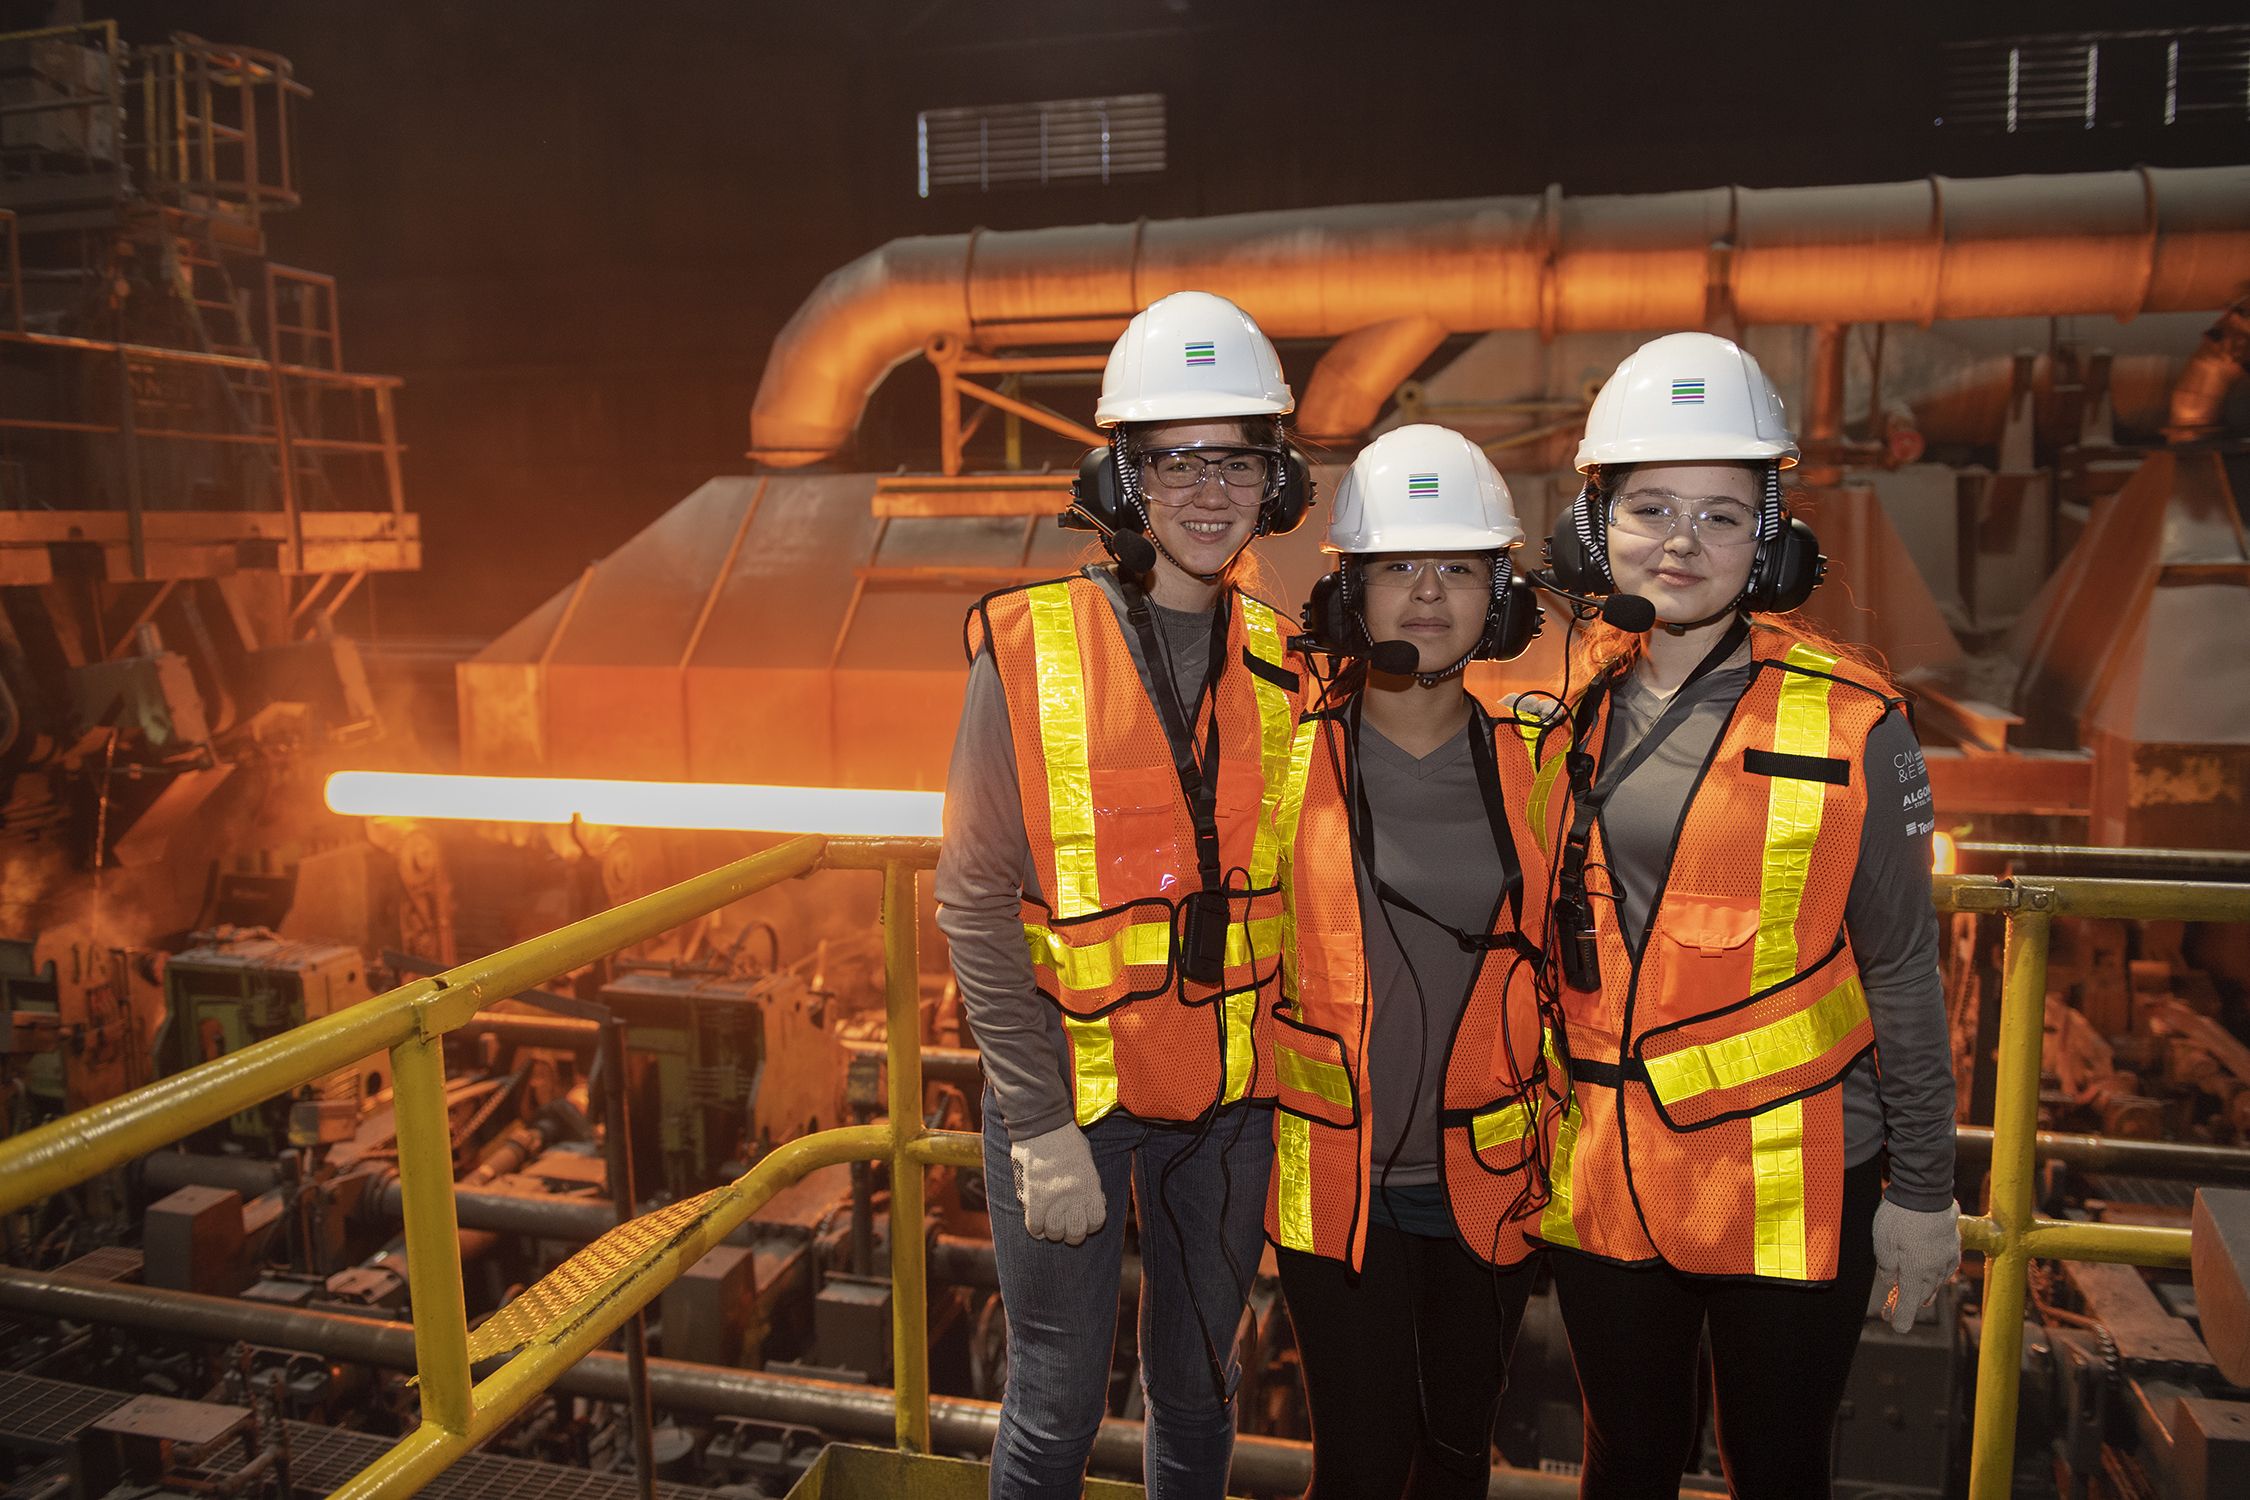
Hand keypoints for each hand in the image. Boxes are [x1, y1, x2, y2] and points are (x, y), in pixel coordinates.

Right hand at [1010, 1122, 1106, 1245]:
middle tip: (1066, 1227)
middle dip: (1072, 1234)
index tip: (1084, 1219)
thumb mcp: (1087, 1162)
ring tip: (1050, 1224)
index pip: (1097, 1221)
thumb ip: (1091, 1185)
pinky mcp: (1034, 1199)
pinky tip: (1037, 1222)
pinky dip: (1036, 1228)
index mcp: (1091, 1187)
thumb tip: (1095, 1201)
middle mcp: (1075, 1197)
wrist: (1043, 1127)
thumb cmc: (1067, 1140)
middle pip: (1076, 1233)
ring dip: (1053, 1232)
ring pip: (1055, 1233)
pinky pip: (1035, 1226)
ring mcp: (1054, 1200)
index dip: (1091, 1224)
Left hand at [1874, 1197, 1961, 1332]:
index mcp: (1917, 1273)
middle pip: (1924, 1292)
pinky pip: (1946, 1265)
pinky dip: (1939, 1273)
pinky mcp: (1953, 1242)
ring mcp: (1947, 1256)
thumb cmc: (1901, 1217)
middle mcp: (1936, 1269)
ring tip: (1922, 1299)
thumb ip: (1887, 1266)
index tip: (1899, 1327)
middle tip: (1902, 1311)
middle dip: (1913, 1303)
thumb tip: (1891, 1280)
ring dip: (1927, 1289)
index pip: (1909, 1303)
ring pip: (1936, 1280)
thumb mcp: (1883, 1243)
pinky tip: (1937, 1273)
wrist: (1927, 1192)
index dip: (1903, 1317)